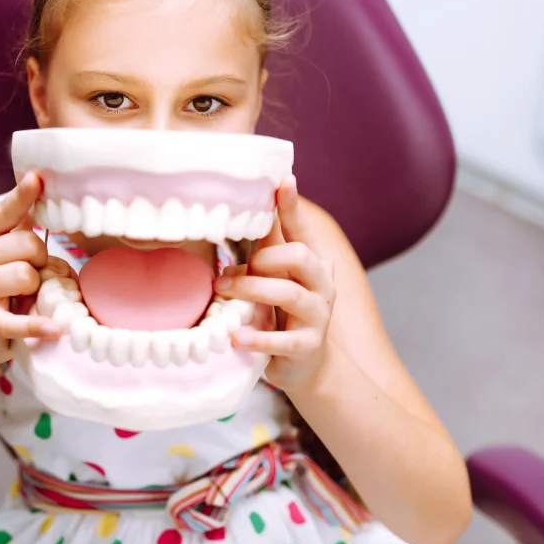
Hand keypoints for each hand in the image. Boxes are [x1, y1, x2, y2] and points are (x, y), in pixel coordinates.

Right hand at [0, 173, 64, 374]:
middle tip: (33, 273)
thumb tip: (47, 204)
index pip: (5, 212)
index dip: (22, 196)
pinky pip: (19, 320)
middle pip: (27, 244)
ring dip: (37, 286)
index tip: (37, 178)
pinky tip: (56, 329)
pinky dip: (39, 326)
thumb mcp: (0, 255)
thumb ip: (20, 232)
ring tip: (28, 295)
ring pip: (26, 274)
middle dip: (40, 258)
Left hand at [214, 176, 335, 394]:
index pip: (301, 229)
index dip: (292, 206)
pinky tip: (235, 337)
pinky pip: (283, 340)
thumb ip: (267, 247)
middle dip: (262, 259)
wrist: (304, 364)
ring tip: (223, 292)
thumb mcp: (276, 276)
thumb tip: (246, 206)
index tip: (283, 180)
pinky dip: (257, 338)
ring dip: (250, 289)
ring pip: (289, 293)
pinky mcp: (306, 346)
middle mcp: (321, 284)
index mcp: (312, 262)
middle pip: (299, 256)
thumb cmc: (283, 311)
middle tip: (227, 274)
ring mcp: (317, 316)